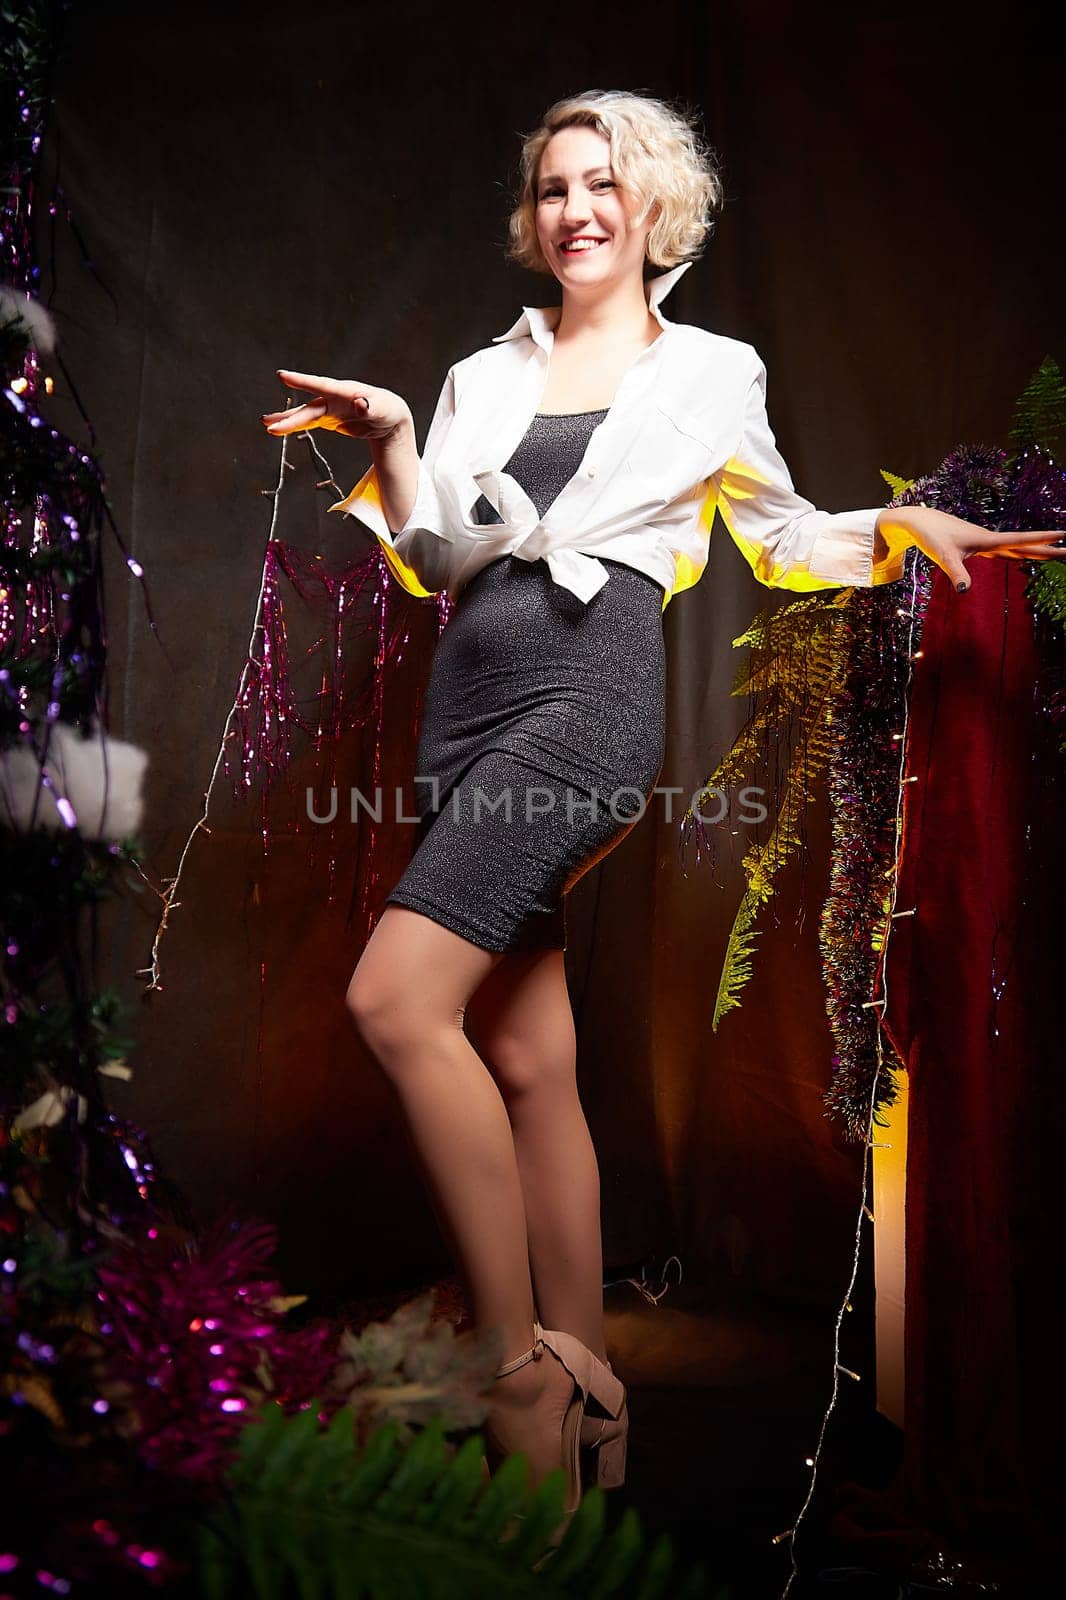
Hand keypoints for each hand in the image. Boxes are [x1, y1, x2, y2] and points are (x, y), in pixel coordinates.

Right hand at [261, 370, 411, 442]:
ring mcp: (329, 409)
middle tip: (269, 423)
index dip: (302, 381)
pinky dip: (294, 426)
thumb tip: (360, 403)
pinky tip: (278, 428)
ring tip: (266, 424)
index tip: (282, 375)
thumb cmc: (387, 410)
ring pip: (304, 415)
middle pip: (308, 408)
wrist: (388, 417)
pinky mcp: (328, 419)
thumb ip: (370, 407)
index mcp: (344, 391)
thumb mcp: (382, 410)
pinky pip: (308, 423)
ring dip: (286, 420)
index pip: (320, 385)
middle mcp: (333, 398)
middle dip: (290, 416)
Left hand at [875, 504, 1065, 592]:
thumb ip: (956, 573)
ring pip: (1017, 548)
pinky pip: (1005, 551)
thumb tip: (964, 591)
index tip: (1064, 535)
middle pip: (1025, 545)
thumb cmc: (932, 537)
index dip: (1043, 539)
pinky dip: (1018, 553)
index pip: (1021, 541)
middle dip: (1048, 548)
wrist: (920, 522)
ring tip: (1056, 552)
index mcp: (988, 540)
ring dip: (1035, 550)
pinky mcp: (978, 546)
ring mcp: (985, 543)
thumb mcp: (943, 556)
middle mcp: (991, 540)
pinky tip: (1023, 556)